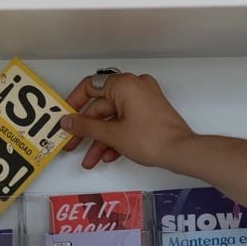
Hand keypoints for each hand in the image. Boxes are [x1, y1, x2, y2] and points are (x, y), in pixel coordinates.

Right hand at [61, 72, 194, 169]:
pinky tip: (107, 156)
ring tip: (90, 161)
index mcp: (124, 84)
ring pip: (113, 119)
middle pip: (100, 107)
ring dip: (100, 140)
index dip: (73, 104)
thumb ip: (86, 127)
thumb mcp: (112, 134)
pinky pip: (126, 122)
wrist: (180, 152)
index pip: (89, 87)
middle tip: (72, 145)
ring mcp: (143, 100)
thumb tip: (67, 121)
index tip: (65, 119)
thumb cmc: (150, 139)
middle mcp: (134, 87)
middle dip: (87, 131)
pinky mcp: (149, 113)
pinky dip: (116, 138)